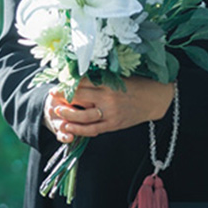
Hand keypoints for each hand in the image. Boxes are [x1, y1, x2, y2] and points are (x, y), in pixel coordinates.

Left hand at [44, 77, 175, 143]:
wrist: (155, 99)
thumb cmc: (138, 84)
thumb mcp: (120, 76)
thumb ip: (102, 78)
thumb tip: (81, 76)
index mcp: (109, 83)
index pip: (83, 82)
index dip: (69, 83)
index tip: (59, 81)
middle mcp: (108, 98)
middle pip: (80, 98)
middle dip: (64, 97)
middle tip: (52, 96)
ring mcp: (110, 113)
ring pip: (83, 117)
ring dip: (68, 115)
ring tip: (57, 112)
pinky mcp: (113, 125)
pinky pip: (93, 129)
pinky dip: (79, 130)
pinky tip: (69, 129)